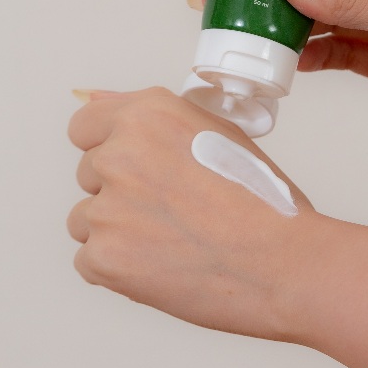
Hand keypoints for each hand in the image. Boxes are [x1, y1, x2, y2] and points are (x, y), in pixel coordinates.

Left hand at [66, 88, 315, 336]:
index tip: (133, 166)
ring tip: (173, 239)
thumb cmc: (262, 201)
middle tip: (175, 208)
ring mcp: (107, 209)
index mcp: (146, 115)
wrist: (282, 264)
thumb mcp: (217, 131)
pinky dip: (119, 268)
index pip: (85, 126)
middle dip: (121, 191)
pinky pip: (90, 260)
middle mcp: (119, 155)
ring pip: (86, 219)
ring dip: (118, 231)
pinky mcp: (104, 258)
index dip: (111, 146)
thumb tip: (94, 99)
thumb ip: (149, 116)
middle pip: (88, 174)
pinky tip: (163, 264)